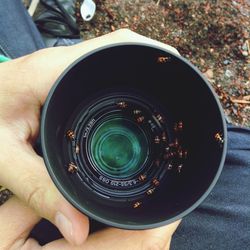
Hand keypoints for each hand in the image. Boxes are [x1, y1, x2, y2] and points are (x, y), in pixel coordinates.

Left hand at [0, 29, 179, 248]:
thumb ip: (40, 191)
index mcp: (51, 73)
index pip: (114, 48)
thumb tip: (76, 226)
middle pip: (120, 49)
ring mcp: (63, 67)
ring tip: (157, 92)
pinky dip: (120, 79)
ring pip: (112, 58)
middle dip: (150, 64)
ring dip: (136, 70)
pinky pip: (100, 69)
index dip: (149, 53)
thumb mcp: (4, 161)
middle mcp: (61, 63)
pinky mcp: (62, 76)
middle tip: (171, 88)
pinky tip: (127, 100)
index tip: (173, 71)